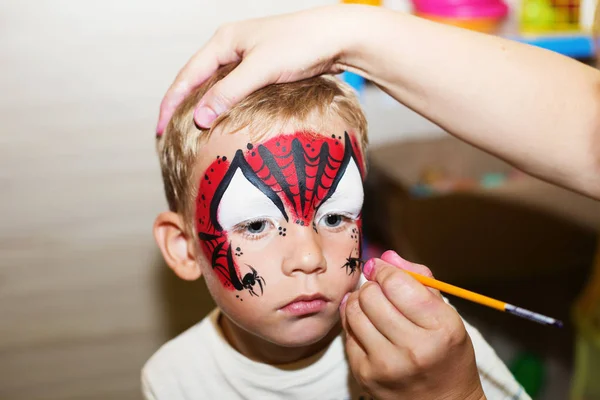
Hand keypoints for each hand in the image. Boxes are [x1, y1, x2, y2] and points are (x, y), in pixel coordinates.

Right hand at [156, 5, 362, 133]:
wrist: (338, 37)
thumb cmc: (301, 45)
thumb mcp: (261, 69)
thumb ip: (229, 92)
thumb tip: (199, 117)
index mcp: (224, 41)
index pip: (187, 75)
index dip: (171, 103)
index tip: (159, 128)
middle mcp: (232, 47)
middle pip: (197, 79)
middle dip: (181, 105)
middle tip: (168, 132)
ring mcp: (248, 57)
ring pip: (216, 85)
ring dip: (203, 106)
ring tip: (190, 130)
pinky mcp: (264, 67)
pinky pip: (235, 89)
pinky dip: (224, 105)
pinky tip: (223, 119)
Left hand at [339, 250, 484, 399]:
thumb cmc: (446, 354)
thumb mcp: (447, 315)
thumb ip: (419, 281)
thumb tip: (386, 256)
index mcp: (441, 328)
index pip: (397, 284)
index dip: (384, 270)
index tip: (381, 268)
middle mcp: (414, 348)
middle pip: (372, 295)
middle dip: (373, 286)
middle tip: (380, 290)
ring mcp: (386, 364)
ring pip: (354, 311)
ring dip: (360, 302)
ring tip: (372, 306)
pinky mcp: (365, 374)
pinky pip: (347, 333)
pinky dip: (354, 323)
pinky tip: (367, 325)